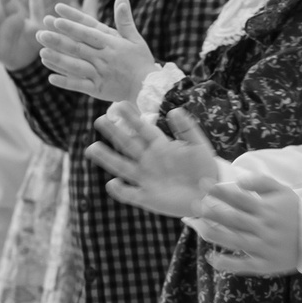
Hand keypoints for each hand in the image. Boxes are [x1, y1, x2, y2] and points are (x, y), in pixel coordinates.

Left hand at [38, 0, 159, 101]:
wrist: (149, 87)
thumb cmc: (141, 61)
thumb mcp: (135, 38)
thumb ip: (125, 19)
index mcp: (111, 43)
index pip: (88, 30)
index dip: (72, 23)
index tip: (56, 15)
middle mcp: (103, 58)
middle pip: (78, 47)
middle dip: (59, 39)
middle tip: (41, 32)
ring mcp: (100, 74)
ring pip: (76, 66)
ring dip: (59, 60)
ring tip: (42, 53)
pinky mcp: (98, 89)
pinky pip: (80, 86)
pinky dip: (66, 82)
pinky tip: (50, 77)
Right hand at [88, 104, 222, 218]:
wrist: (209, 194)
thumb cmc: (203, 168)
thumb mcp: (199, 145)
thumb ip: (187, 129)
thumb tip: (174, 110)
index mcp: (160, 146)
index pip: (143, 129)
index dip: (132, 117)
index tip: (119, 104)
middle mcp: (149, 161)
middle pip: (128, 145)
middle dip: (114, 133)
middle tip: (100, 119)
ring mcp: (146, 179)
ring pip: (122, 167)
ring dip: (107, 158)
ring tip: (91, 148)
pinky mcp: (147, 198)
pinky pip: (130, 194)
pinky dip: (120, 190)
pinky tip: (112, 184)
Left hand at [196, 172, 301, 275]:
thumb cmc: (295, 212)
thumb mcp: (282, 191)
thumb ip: (261, 182)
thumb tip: (239, 181)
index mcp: (266, 209)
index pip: (239, 198)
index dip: (219, 191)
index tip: (202, 184)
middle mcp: (263, 228)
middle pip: (232, 219)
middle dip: (211, 211)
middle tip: (193, 205)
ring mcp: (263, 247)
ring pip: (233, 241)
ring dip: (213, 234)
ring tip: (197, 227)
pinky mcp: (264, 264)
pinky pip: (242, 265)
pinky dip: (225, 263)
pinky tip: (211, 257)